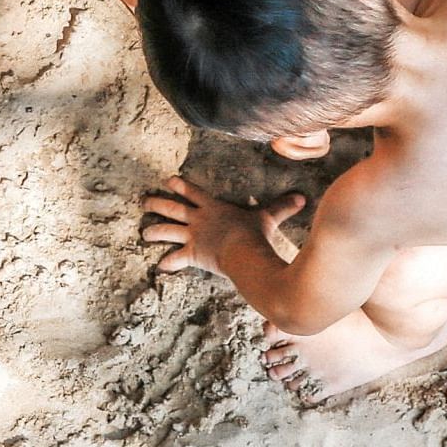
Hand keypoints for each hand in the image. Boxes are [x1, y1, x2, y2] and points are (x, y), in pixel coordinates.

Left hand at [141, 176, 305, 274]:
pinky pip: (176, 258)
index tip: (169, 180)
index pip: (193, 192)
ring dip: (154, 231)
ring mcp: (193, 236)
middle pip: (173, 208)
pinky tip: (160, 266)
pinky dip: (168, 263)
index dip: (181, 186)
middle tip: (144, 201)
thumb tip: (303, 197)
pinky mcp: (193, 254)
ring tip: (144, 232)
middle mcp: (199, 219)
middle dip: (158, 204)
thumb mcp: (268, 217)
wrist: (245, 251)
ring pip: (167, 231)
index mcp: (213, 207)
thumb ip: (282, 207)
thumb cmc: (255, 234)